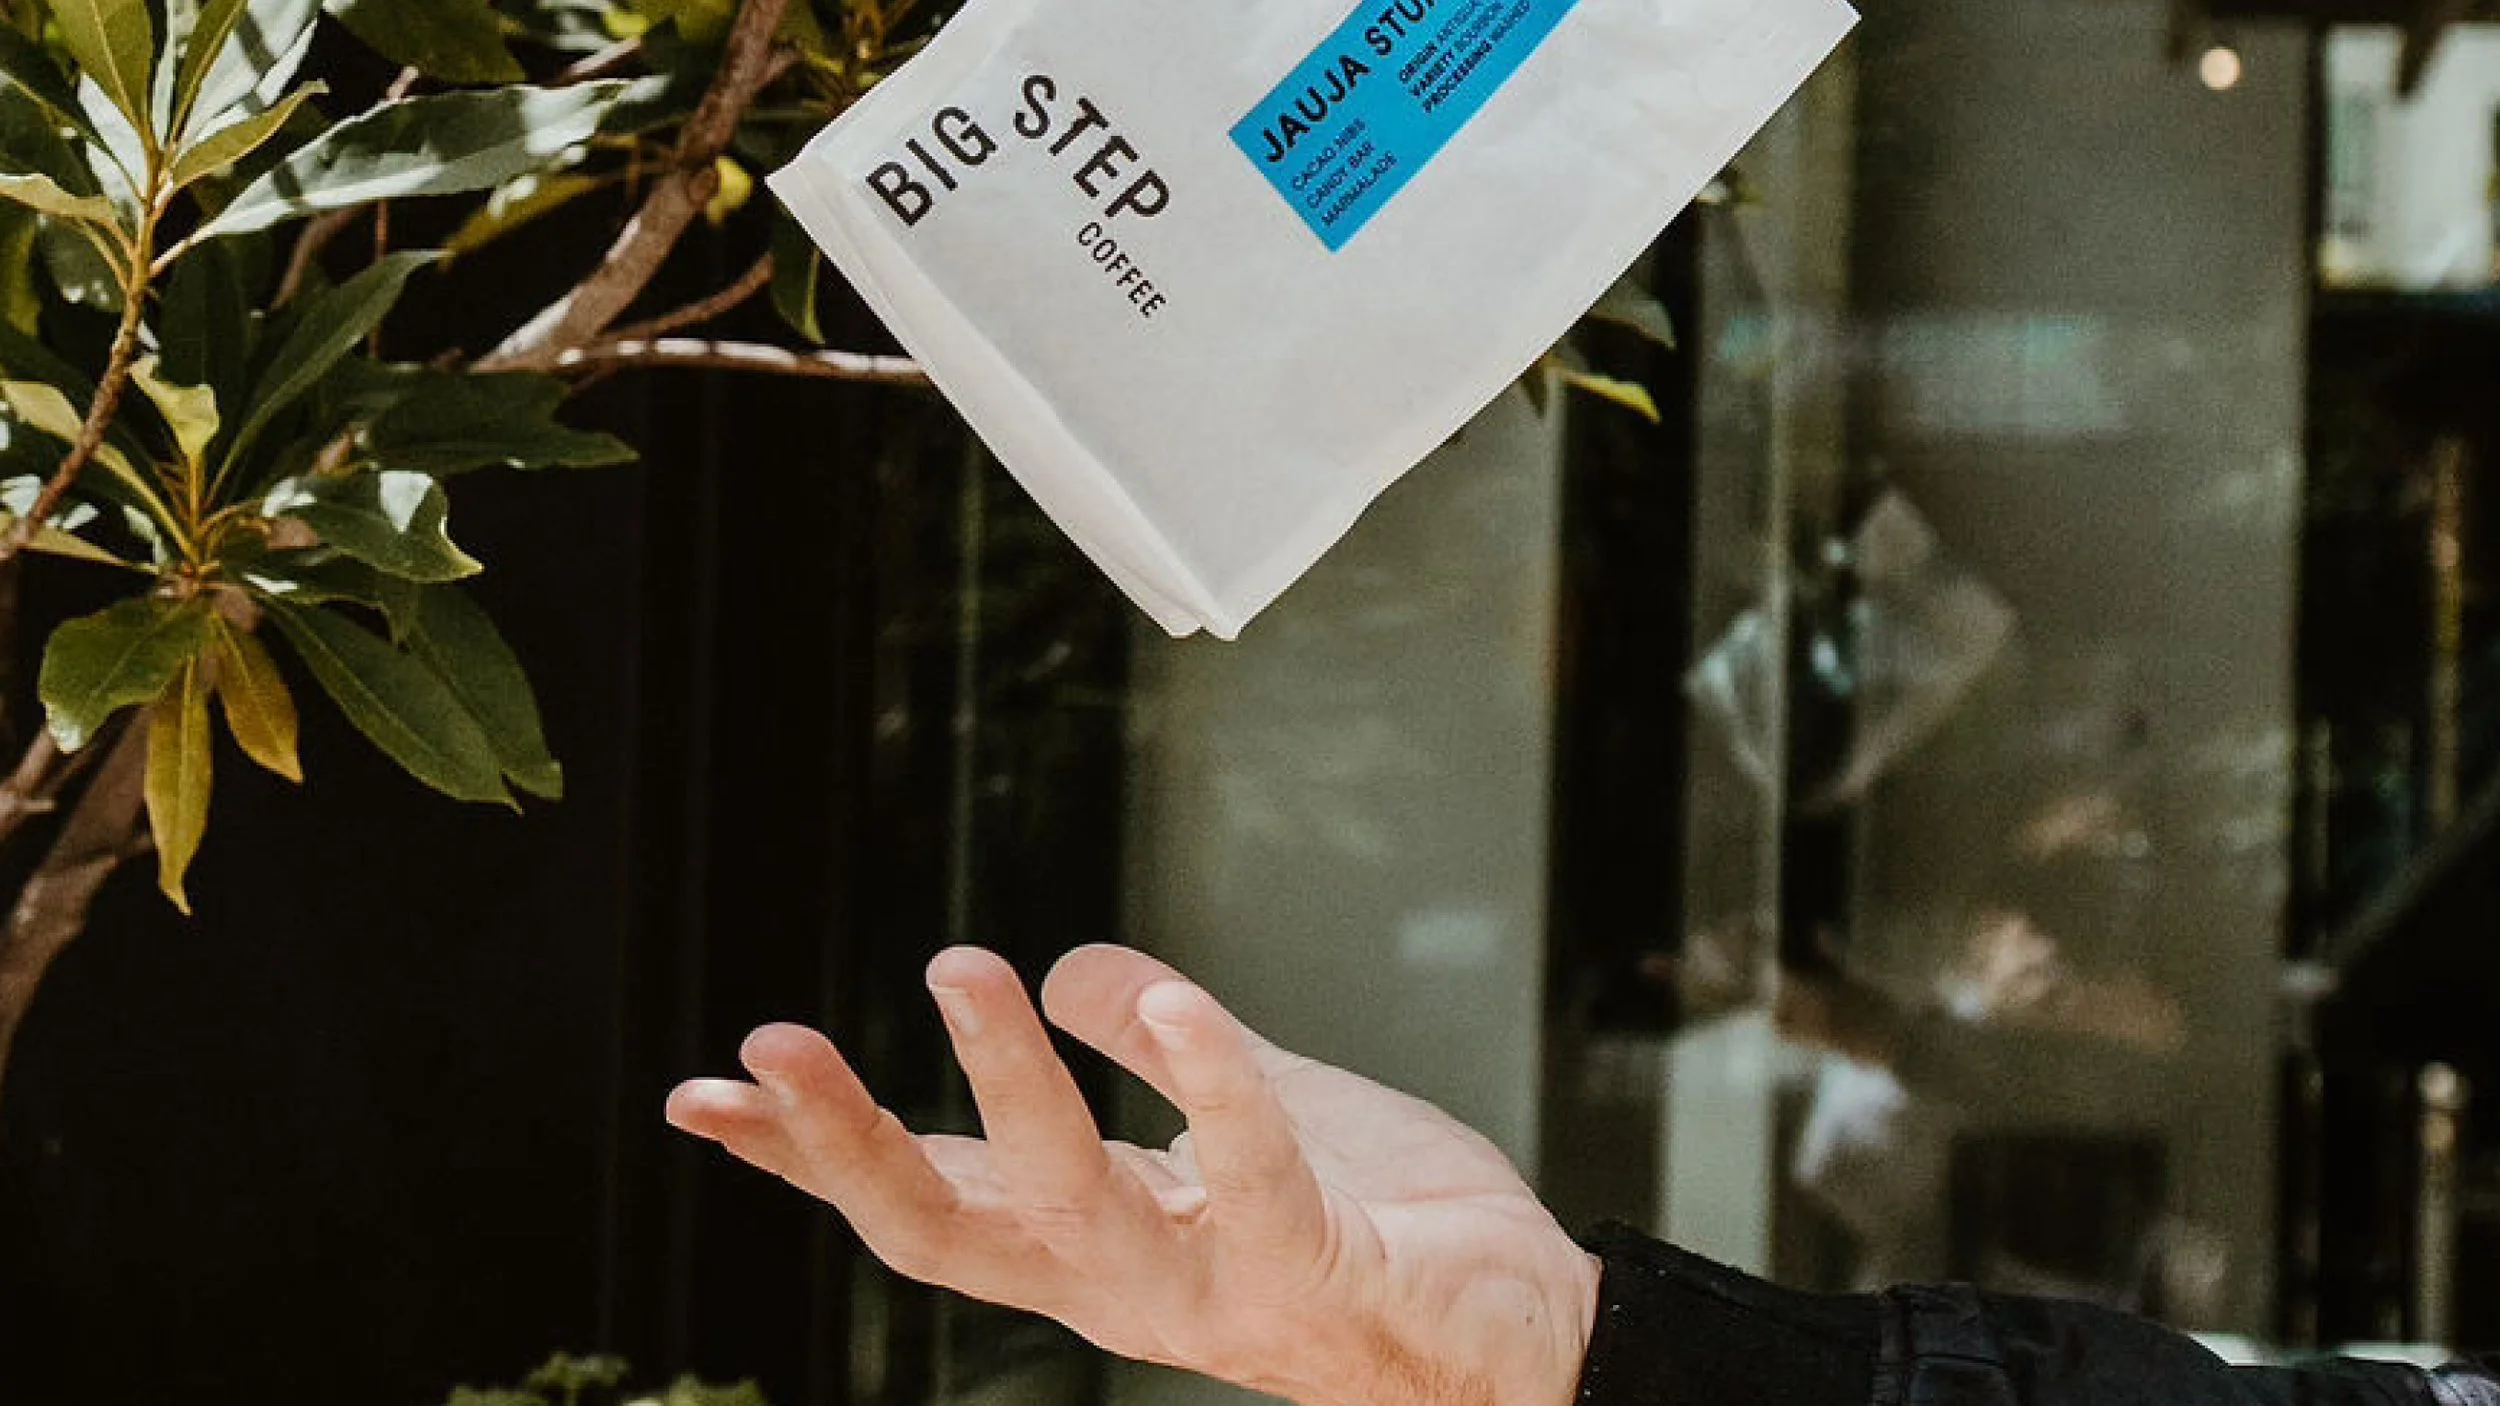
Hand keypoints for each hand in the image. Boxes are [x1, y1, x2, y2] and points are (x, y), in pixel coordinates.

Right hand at [665, 945, 1601, 1405]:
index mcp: (1093, 1243)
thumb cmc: (1379, 1227)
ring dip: (1010, 1090)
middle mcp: (1127, 1286)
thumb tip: (1056, 968)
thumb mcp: (1245, 1111)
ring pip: (1075, 1206)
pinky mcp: (1318, 1268)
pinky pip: (1252, 1171)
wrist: (1528, 1331)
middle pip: (949, 1231)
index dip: (808, 1155)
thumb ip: (1151, 1051)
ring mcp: (1216, 1292)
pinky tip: (1172, 1001)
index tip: (699, 1095)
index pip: (927, 1196)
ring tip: (961, 968)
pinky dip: (1207, 1083)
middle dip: (846, 1148)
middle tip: (763, 1046)